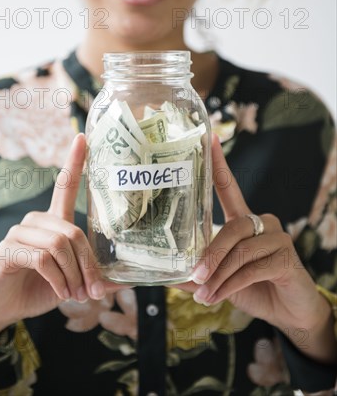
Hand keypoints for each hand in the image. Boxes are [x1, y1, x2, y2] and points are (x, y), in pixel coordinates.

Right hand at [0, 134, 123, 329]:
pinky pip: (43, 258)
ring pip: (59, 245)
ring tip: (75, 294)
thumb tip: (122, 280)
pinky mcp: (9, 248)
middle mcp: (36, 220)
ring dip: (73, 275)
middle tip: (92, 291)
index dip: (74, 161)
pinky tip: (60, 292)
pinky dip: (57, 279)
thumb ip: (92, 276)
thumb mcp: (70, 282)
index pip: (64, 186)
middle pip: (73, 232)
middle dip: (87, 265)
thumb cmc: (37, 289)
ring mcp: (20, 232)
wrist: (1, 308)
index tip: (82, 138)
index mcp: (53, 221)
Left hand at [175, 135, 326, 336]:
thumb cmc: (253, 288)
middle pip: (232, 227)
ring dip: (218, 275)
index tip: (208, 139)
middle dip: (211, 253)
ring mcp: (277, 237)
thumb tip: (164, 274)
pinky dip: (231, 285)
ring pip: (241, 250)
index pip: (229, 186)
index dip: (219, 163)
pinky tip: (218, 297)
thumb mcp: (220, 278)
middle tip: (194, 275)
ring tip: (203, 295)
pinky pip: (252, 268)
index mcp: (243, 219)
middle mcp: (261, 221)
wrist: (288, 312)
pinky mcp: (286, 257)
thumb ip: (197, 272)